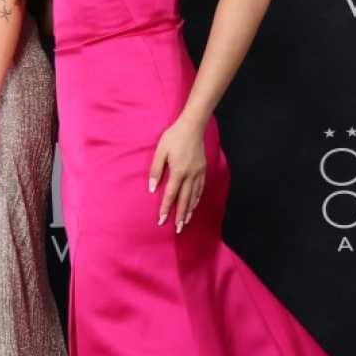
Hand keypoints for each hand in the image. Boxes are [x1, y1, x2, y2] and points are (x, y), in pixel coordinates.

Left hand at [149, 115, 206, 231]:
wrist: (192, 127)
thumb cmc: (173, 138)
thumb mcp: (160, 152)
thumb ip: (156, 170)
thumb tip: (152, 188)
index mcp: (179, 172)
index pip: (171, 195)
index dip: (166, 209)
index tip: (162, 220)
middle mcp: (191, 175)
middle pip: (185, 200)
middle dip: (181, 216)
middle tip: (178, 229)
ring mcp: (199, 173)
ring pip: (194, 196)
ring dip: (190, 210)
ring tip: (186, 221)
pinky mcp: (203, 170)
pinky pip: (201, 188)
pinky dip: (197, 199)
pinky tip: (194, 204)